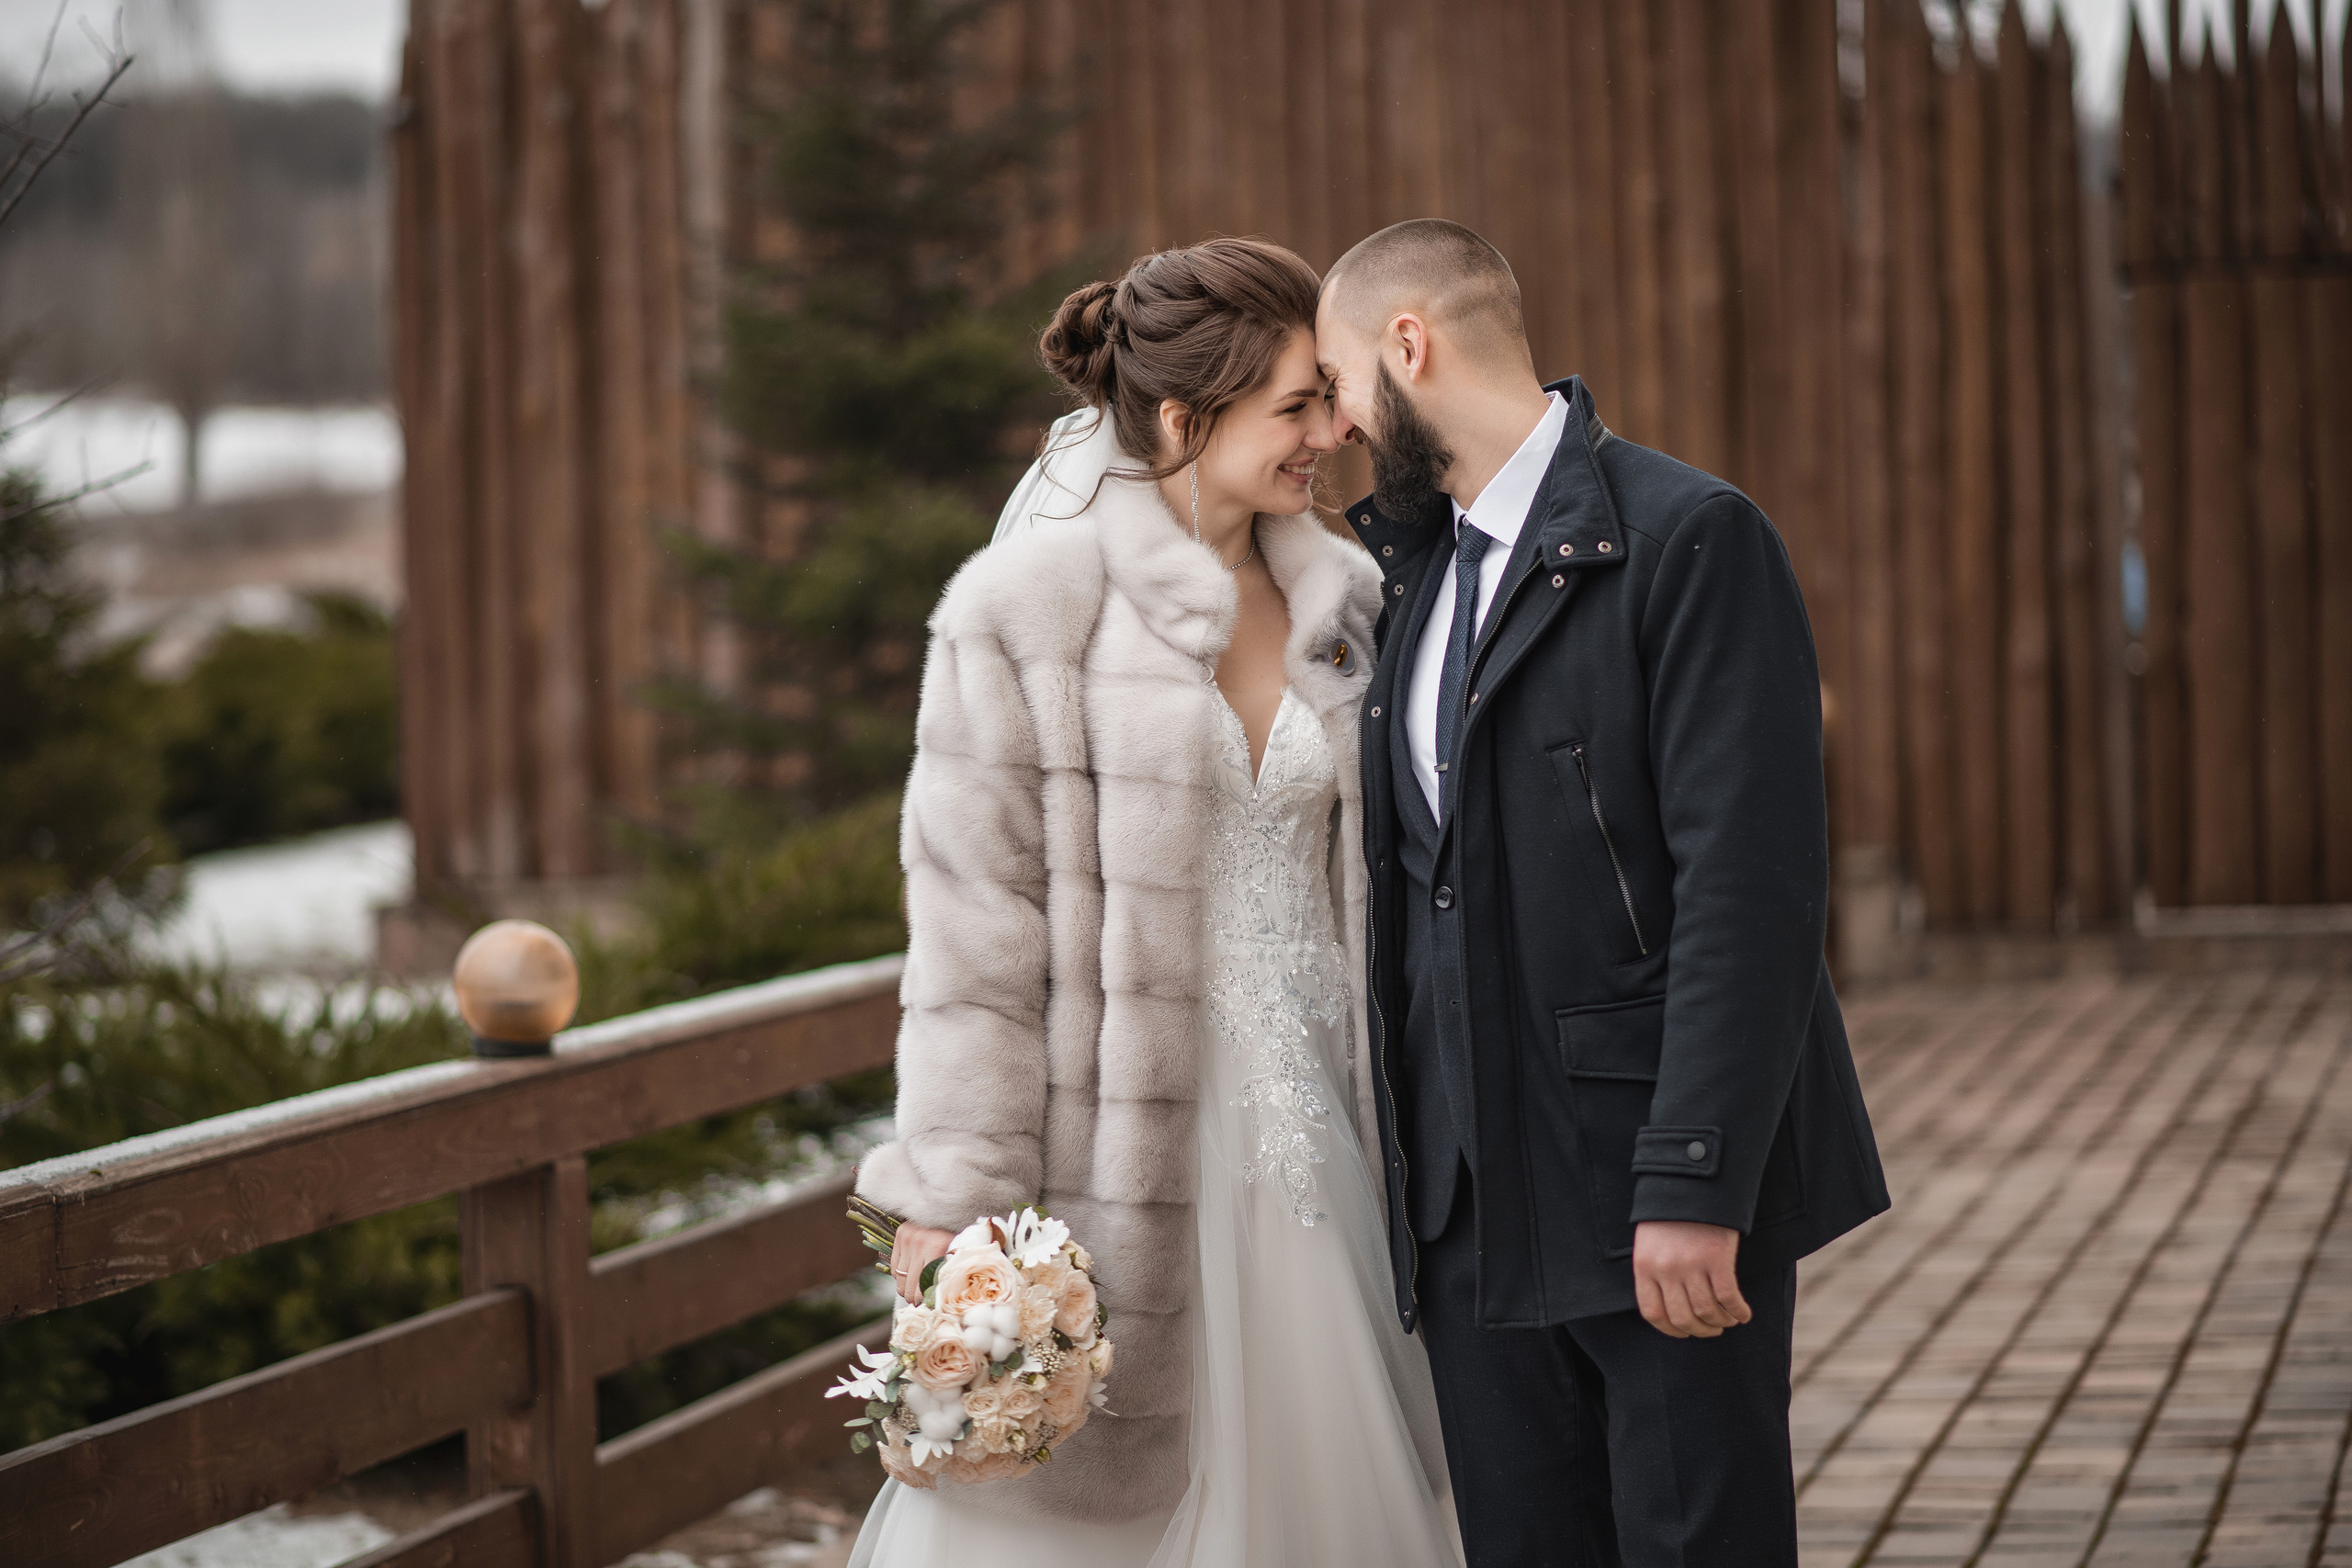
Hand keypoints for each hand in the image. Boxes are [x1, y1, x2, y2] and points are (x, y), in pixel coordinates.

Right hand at [889, 1223, 954, 1304]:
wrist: (952, 1209)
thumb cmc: (958, 1237)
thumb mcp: (958, 1255)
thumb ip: (947, 1275)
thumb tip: (935, 1302)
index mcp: (937, 1248)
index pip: (923, 1287)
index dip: (924, 1301)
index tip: (928, 1306)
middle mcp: (919, 1243)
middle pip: (909, 1287)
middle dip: (914, 1298)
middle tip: (920, 1302)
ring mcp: (907, 1238)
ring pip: (899, 1279)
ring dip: (907, 1288)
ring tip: (916, 1289)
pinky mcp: (900, 1235)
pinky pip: (895, 1267)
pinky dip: (901, 1275)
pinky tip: (911, 1274)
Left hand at [1632, 1220, 1750, 1338]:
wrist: (1694, 1183)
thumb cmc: (1672, 1214)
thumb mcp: (1651, 1242)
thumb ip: (1655, 1272)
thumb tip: (1670, 1307)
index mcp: (1645, 1266)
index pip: (1653, 1313)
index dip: (1671, 1330)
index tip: (1685, 1332)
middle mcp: (1666, 1269)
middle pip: (1683, 1318)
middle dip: (1701, 1330)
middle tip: (1713, 1329)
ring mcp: (1691, 1265)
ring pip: (1707, 1312)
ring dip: (1721, 1323)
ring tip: (1729, 1320)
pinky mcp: (1717, 1258)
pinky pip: (1728, 1298)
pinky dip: (1737, 1311)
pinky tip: (1743, 1313)